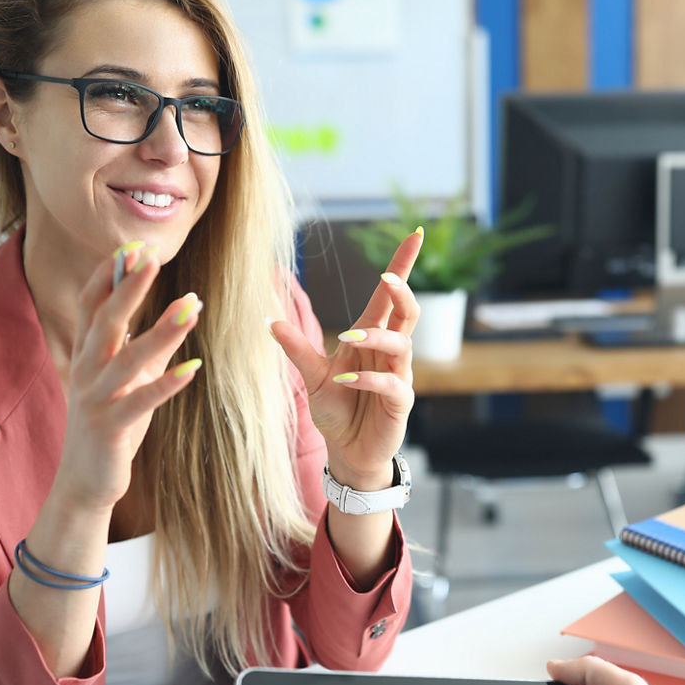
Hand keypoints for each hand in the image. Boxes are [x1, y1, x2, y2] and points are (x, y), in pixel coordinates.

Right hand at [52, 244, 203, 510]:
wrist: (85, 481)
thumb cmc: (111, 424)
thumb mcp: (128, 380)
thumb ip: (147, 346)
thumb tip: (180, 308)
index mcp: (87, 355)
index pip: (91, 304)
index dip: (109, 274)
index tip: (133, 246)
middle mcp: (86, 371)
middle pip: (105, 321)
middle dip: (128, 288)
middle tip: (151, 256)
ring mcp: (95, 400)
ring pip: (127, 359)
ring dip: (160, 331)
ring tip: (190, 306)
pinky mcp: (110, 428)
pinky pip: (141, 403)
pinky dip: (166, 385)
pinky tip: (193, 370)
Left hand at [272, 231, 423, 489]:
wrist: (347, 451)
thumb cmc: (336, 410)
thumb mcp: (312, 377)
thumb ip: (296, 349)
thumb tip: (270, 320)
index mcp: (370, 338)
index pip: (389, 297)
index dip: (402, 266)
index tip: (414, 234)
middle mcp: (389, 353)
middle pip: (407, 313)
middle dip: (402, 292)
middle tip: (386, 280)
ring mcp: (398, 377)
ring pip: (402, 345)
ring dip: (377, 337)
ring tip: (349, 340)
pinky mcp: (400, 403)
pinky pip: (392, 384)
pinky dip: (369, 380)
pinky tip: (347, 381)